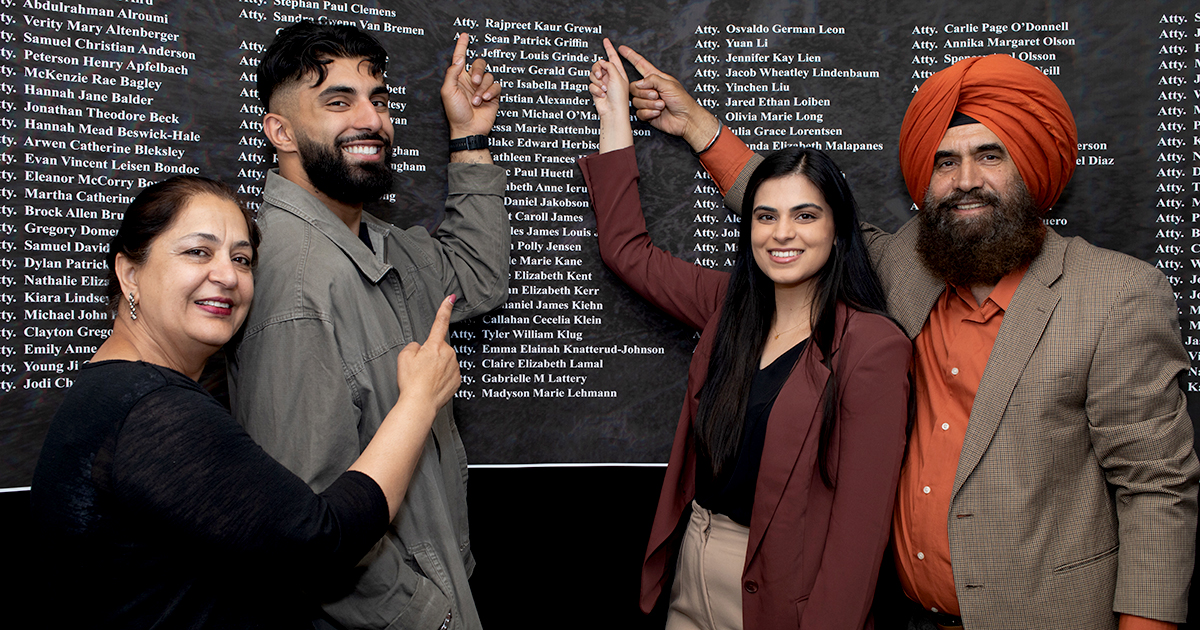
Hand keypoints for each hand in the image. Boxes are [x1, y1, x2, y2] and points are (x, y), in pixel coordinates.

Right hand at [396, 295, 460, 409]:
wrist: (419, 404)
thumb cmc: (411, 382)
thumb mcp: (404, 357)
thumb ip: (413, 347)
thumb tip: (420, 348)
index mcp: (434, 346)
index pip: (440, 322)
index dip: (445, 308)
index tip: (451, 298)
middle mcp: (448, 354)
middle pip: (439, 349)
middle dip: (431, 355)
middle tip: (420, 369)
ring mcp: (455, 367)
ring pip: (445, 362)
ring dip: (437, 367)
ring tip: (425, 379)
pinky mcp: (458, 380)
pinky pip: (449, 374)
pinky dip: (442, 378)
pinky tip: (433, 385)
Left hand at [441, 33, 499, 138]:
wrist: (469, 129)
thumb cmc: (456, 113)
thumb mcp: (448, 91)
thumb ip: (452, 73)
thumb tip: (459, 59)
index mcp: (458, 78)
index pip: (460, 57)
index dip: (462, 46)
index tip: (464, 35)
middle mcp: (471, 81)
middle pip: (479, 63)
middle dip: (478, 70)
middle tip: (474, 82)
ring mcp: (482, 88)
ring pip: (488, 76)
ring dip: (482, 88)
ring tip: (477, 100)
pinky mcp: (493, 96)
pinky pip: (496, 86)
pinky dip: (491, 92)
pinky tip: (485, 100)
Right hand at [588, 38, 629, 117]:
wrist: (613, 112)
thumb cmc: (619, 98)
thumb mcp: (617, 77)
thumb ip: (609, 66)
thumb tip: (602, 62)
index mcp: (618, 72)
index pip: (613, 56)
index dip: (609, 48)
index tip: (606, 40)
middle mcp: (611, 77)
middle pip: (599, 65)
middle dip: (598, 70)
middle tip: (600, 76)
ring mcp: (603, 83)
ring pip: (593, 74)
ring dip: (597, 82)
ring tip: (604, 89)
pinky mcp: (597, 90)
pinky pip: (591, 85)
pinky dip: (595, 90)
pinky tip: (601, 94)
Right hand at [619, 45, 719, 151]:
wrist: (685, 119)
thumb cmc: (682, 101)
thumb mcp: (669, 85)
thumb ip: (652, 80)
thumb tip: (639, 83)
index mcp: (655, 78)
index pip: (640, 64)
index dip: (631, 56)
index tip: (622, 49)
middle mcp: (650, 89)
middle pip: (634, 87)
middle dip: (645, 93)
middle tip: (658, 96)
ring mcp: (648, 101)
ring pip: (636, 101)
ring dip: (650, 104)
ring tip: (662, 105)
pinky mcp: (647, 113)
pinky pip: (639, 112)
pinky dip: (649, 113)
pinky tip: (657, 113)